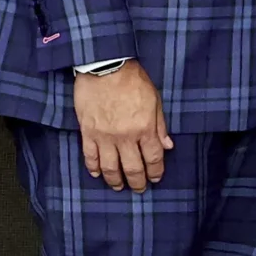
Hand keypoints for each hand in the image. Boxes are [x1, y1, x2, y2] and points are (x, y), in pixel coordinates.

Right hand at [74, 63, 173, 190]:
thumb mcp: (154, 99)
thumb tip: (167, 146)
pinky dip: (94, 168)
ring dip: (115, 180)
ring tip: (119, 187)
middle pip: (133, 168)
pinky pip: (90, 156)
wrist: (105, 66)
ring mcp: (105, 136)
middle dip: (138, 182)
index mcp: (145, 128)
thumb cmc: (133, 80)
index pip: (154, 158)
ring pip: (110, 167)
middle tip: (139, 189)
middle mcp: (125, 137)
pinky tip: (98, 174)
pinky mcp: (88, 132)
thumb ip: (160, 125)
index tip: (156, 178)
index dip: (156, 171)